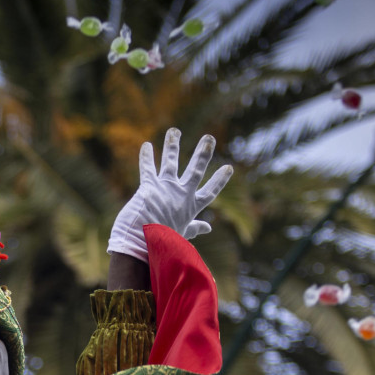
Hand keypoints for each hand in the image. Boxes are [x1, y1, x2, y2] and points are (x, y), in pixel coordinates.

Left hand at [107, 127, 232, 262]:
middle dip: (203, 153)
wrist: (145, 243)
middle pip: (195, 170)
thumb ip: (194, 228)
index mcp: (191, 208)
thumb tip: (208, 228)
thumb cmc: (164, 244)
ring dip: (172, 145)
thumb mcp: (183, 235)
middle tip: (209, 138)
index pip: (210, 192)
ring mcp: (166, 188)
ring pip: (170, 162)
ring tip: (174, 130)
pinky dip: (146, 158)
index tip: (228, 168)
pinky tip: (146, 145)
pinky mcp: (149, 186)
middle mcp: (181, 194)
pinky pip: (147, 169)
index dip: (219, 180)